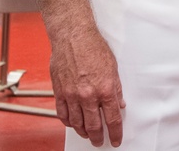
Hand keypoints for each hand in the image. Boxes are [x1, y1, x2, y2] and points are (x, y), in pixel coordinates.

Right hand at [48, 24, 124, 147]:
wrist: (73, 37)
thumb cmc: (93, 48)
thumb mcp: (113, 67)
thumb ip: (116, 88)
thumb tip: (119, 104)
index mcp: (105, 89)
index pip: (112, 118)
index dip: (115, 132)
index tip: (116, 139)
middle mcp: (88, 95)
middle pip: (93, 125)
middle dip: (98, 137)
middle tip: (99, 141)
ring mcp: (72, 95)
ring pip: (77, 123)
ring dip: (83, 132)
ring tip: (88, 134)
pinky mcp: (59, 92)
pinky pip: (63, 114)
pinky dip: (68, 122)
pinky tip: (73, 123)